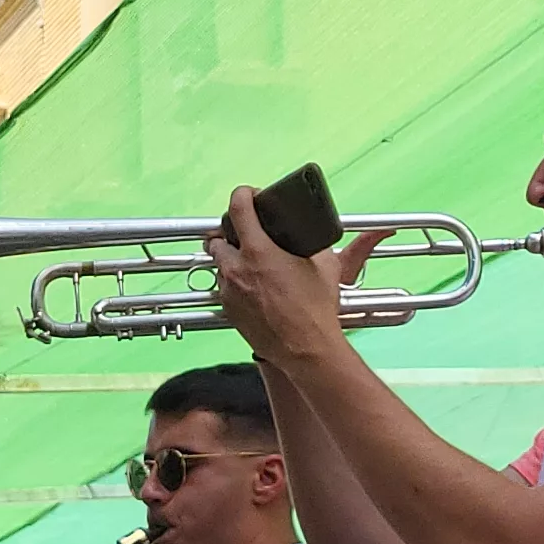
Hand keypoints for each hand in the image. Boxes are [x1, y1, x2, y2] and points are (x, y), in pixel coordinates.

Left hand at [201, 189, 380, 360]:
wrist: (306, 349)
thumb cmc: (316, 310)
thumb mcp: (326, 266)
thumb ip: (316, 244)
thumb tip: (314, 234)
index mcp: (258, 252)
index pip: (237, 208)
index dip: (243, 195)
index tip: (250, 195)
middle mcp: (237, 269)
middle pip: (217, 236)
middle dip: (230, 231)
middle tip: (247, 232)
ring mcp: (229, 291)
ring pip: (219, 263)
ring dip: (231, 258)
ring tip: (251, 262)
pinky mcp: (228, 310)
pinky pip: (223, 287)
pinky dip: (234, 281)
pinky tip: (253, 286)